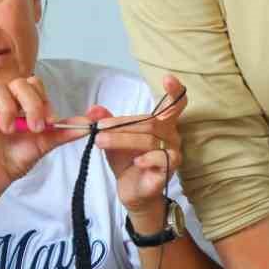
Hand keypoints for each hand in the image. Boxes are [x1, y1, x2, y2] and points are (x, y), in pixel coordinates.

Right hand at [0, 77, 86, 199]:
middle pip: (18, 82)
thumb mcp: (43, 144)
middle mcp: (5, 97)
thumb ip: (63, 132)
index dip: (42, 100)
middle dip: (30, 103)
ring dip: (6, 108)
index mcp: (22, 101)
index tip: (48, 122)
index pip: (34, 84)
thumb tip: (90, 125)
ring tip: (7, 129)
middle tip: (33, 127)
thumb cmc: (16, 158)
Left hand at [94, 75, 186, 221]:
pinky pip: (162, 160)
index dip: (174, 90)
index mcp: (162, 123)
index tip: (167, 78)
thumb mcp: (112, 138)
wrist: (131, 191)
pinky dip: (147, 158)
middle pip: (149, 122)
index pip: (175, 104)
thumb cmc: (127, 160)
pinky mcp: (169, 171)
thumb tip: (94, 109)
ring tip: (100, 142)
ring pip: (150, 139)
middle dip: (121, 125)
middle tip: (98, 128)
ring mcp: (172, 153)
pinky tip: (135, 161)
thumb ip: (105, 122)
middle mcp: (171, 136)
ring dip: (122, 139)